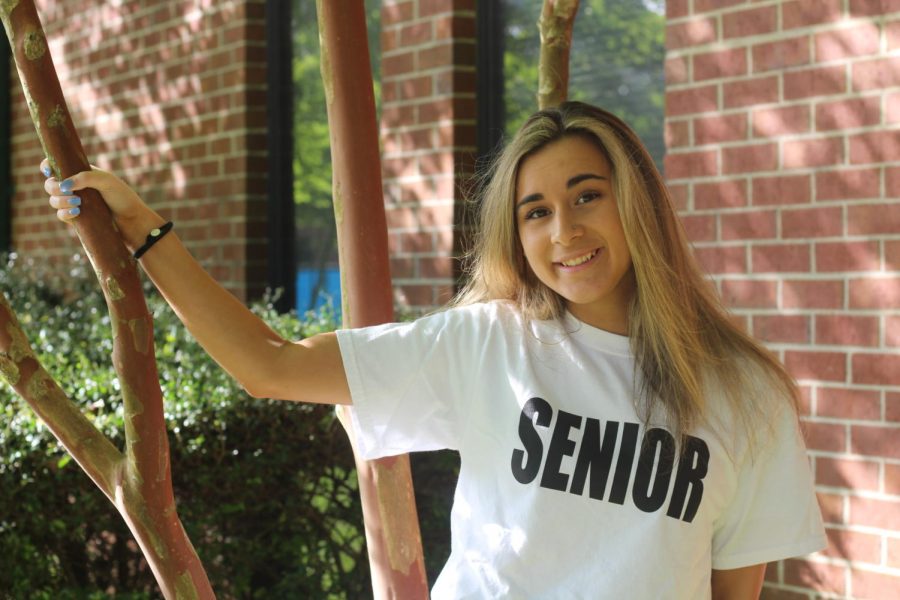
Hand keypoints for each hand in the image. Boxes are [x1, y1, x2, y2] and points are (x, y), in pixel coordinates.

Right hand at [42, 160, 158, 249]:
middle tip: (67, 190)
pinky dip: (64, 213)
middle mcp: (75, 187)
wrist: (132, 221)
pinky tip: (76, 212)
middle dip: (54, 187)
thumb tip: (65, 184)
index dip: (47, 166)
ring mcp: (74, 203)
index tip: (49, 171)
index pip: (57, 166)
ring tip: (78, 203)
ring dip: (60, 201)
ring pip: (54, 200)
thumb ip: (86, 177)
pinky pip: (61, 215)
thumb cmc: (122, 197)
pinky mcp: (77, 219)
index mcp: (80, 173)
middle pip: (50, 184)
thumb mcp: (107, 181)